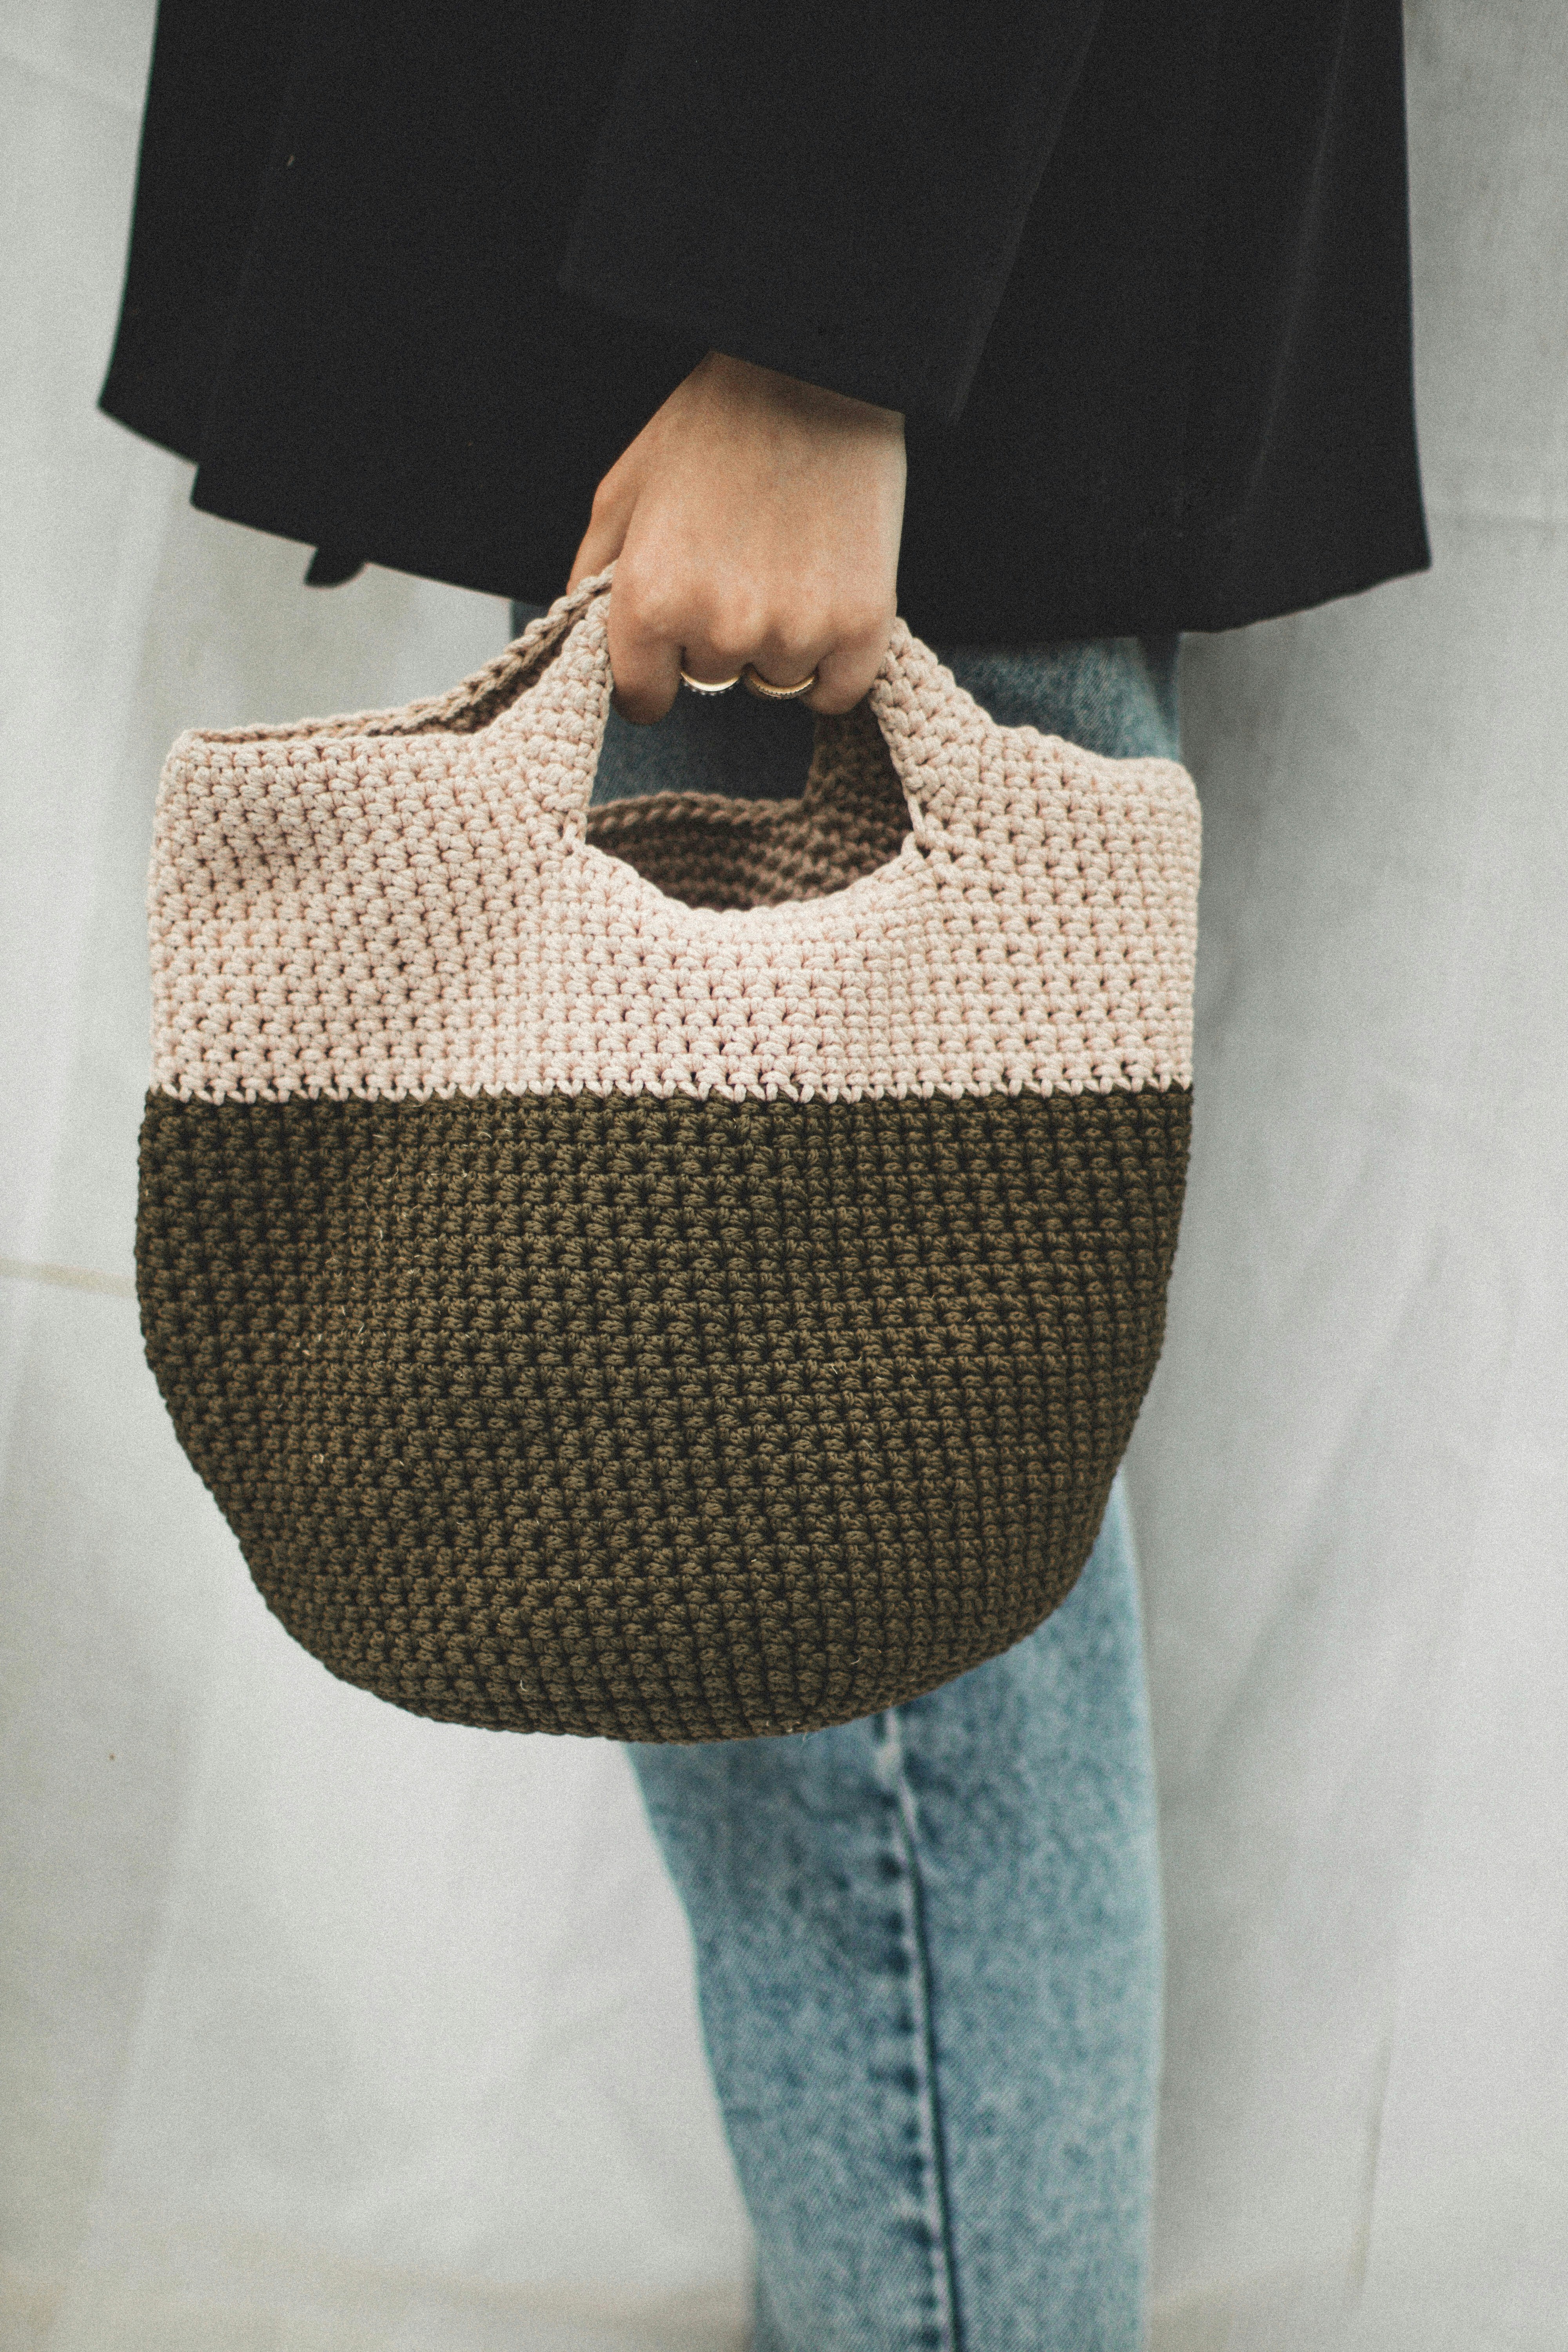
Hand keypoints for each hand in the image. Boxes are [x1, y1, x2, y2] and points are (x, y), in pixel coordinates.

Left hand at [567, 351, 905, 720]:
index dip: (655, 671)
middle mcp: (719, 630)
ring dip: (776, 641)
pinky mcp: (860, 628)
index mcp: (649, 601)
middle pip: (711, 680)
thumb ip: (593, 573)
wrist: (815, 373)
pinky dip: (832, 662)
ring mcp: (794, 633)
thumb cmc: (712, 425)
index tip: (673, 645)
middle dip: (716, 637)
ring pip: (773, 680)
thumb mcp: (625, 489)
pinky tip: (827, 602)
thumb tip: (579, 639)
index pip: (643, 698)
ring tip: (787, 562)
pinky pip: (834, 693)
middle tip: (740, 560)